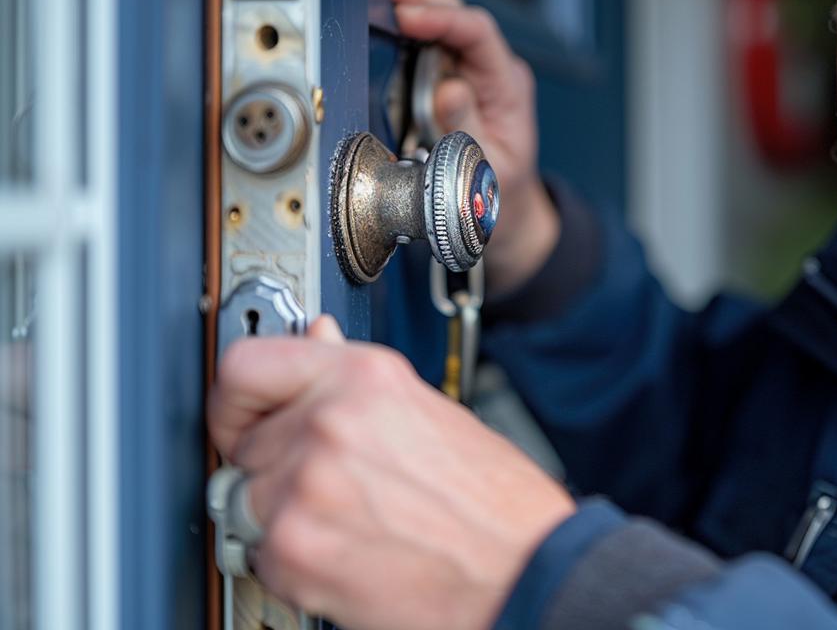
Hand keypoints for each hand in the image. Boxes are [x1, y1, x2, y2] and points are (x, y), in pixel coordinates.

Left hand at [208, 317, 575, 629]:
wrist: (526, 572)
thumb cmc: (498, 503)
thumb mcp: (433, 414)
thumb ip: (357, 383)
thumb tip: (314, 339)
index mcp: (365, 377)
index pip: (245, 365)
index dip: (236, 398)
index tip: (241, 414)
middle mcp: (328, 423)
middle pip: (245, 444)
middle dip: (275, 470)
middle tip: (330, 489)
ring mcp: (305, 488)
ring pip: (246, 503)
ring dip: (283, 520)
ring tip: (349, 524)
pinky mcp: (294, 551)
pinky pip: (260, 556)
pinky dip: (295, 565)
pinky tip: (351, 554)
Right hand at [381, 0, 559, 296]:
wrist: (502, 209)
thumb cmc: (498, 190)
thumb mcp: (485, 169)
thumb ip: (467, 128)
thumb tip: (448, 89)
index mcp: (508, 86)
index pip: (478, 33)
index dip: (441, 17)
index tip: (407, 16)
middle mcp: (493, 71)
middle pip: (460, 16)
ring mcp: (474, 73)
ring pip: (444, 26)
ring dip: (414, 7)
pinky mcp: (453, 81)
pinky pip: (431, 48)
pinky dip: (408, 33)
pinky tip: (387, 22)